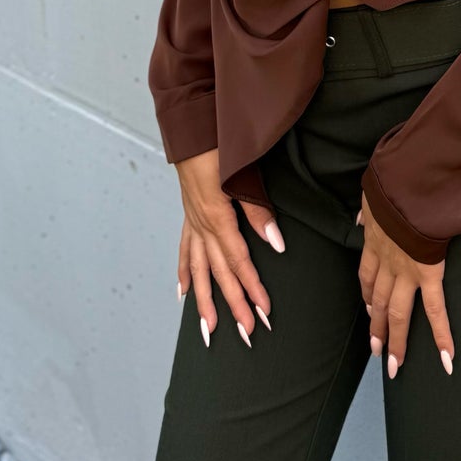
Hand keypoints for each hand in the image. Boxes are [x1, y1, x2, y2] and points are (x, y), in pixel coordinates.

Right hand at [174, 148, 284, 349]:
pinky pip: (185, 250)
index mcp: (217, 216)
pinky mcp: (189, 214)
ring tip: (210, 329)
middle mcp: (202, 224)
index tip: (264, 311)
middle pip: (219, 272)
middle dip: (233, 304)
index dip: (251, 287)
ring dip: (205, 300)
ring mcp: (192, 221)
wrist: (193, 126)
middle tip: (246, 333)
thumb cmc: (220, 146)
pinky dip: (185, 272)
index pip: (238, 261)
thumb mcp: (243, 175)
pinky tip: (184, 293)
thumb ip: (258, 211)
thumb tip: (276, 244)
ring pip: (199, 268)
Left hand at [356, 190, 454, 378]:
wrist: (409, 186)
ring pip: (397, 311)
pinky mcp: (427, 273)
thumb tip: (364, 213)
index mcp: (375, 240)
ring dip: (395, 339)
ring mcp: (406, 270)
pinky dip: (441, 334)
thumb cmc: (394, 185)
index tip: (369, 309)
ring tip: (395, 364)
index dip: (368, 295)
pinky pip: (435, 309)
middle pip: (378, 300)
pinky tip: (447, 357)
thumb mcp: (373, 194)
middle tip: (376, 350)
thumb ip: (370, 207)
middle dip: (376, 326)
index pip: (368, 275)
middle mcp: (387, 261)